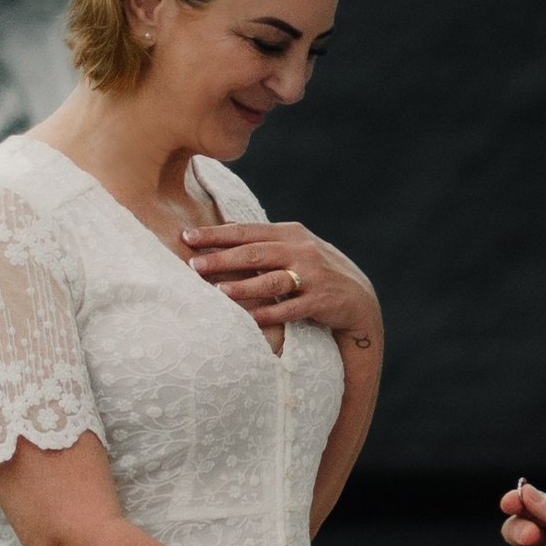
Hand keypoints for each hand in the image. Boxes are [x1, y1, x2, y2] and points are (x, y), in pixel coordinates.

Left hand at [181, 221, 380, 346]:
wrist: (358, 298)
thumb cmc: (316, 271)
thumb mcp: (295, 247)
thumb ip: (265, 240)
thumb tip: (225, 227)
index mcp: (291, 234)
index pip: (248, 231)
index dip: (216, 234)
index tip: (187, 237)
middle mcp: (302, 251)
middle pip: (256, 253)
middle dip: (222, 258)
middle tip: (192, 264)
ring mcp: (312, 276)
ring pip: (272, 281)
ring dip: (244, 287)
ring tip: (217, 291)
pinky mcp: (320, 301)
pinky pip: (290, 309)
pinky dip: (269, 313)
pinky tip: (248, 318)